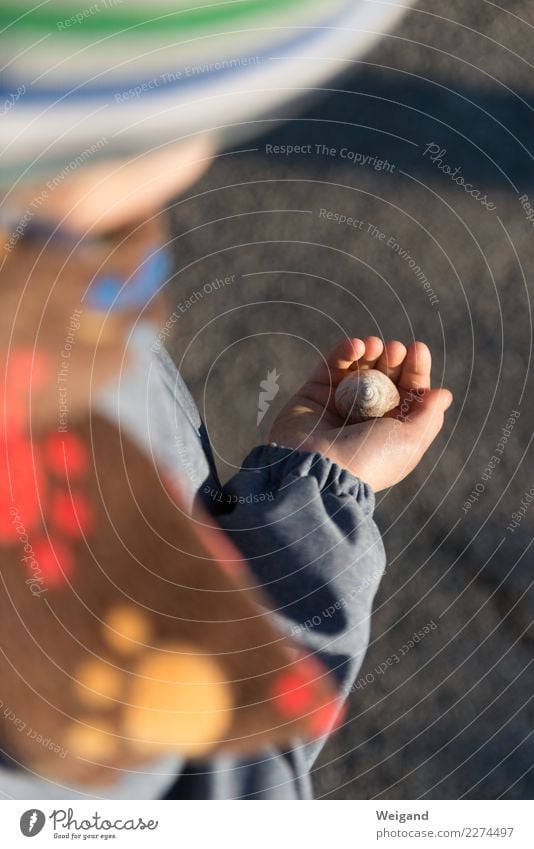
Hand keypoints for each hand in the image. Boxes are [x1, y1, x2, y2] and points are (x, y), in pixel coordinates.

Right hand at [269, 336, 452, 491]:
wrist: (319, 468)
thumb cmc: (370, 459)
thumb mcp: (410, 441)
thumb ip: (429, 415)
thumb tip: (444, 394)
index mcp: (392, 429)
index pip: (409, 392)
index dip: (416, 370)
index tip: (418, 351)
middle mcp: (367, 416)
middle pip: (385, 376)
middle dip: (394, 359)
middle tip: (395, 351)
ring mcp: (340, 403)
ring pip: (360, 368)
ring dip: (371, 351)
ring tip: (374, 347)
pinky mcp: (315, 392)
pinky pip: (332, 365)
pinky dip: (345, 351)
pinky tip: (357, 347)